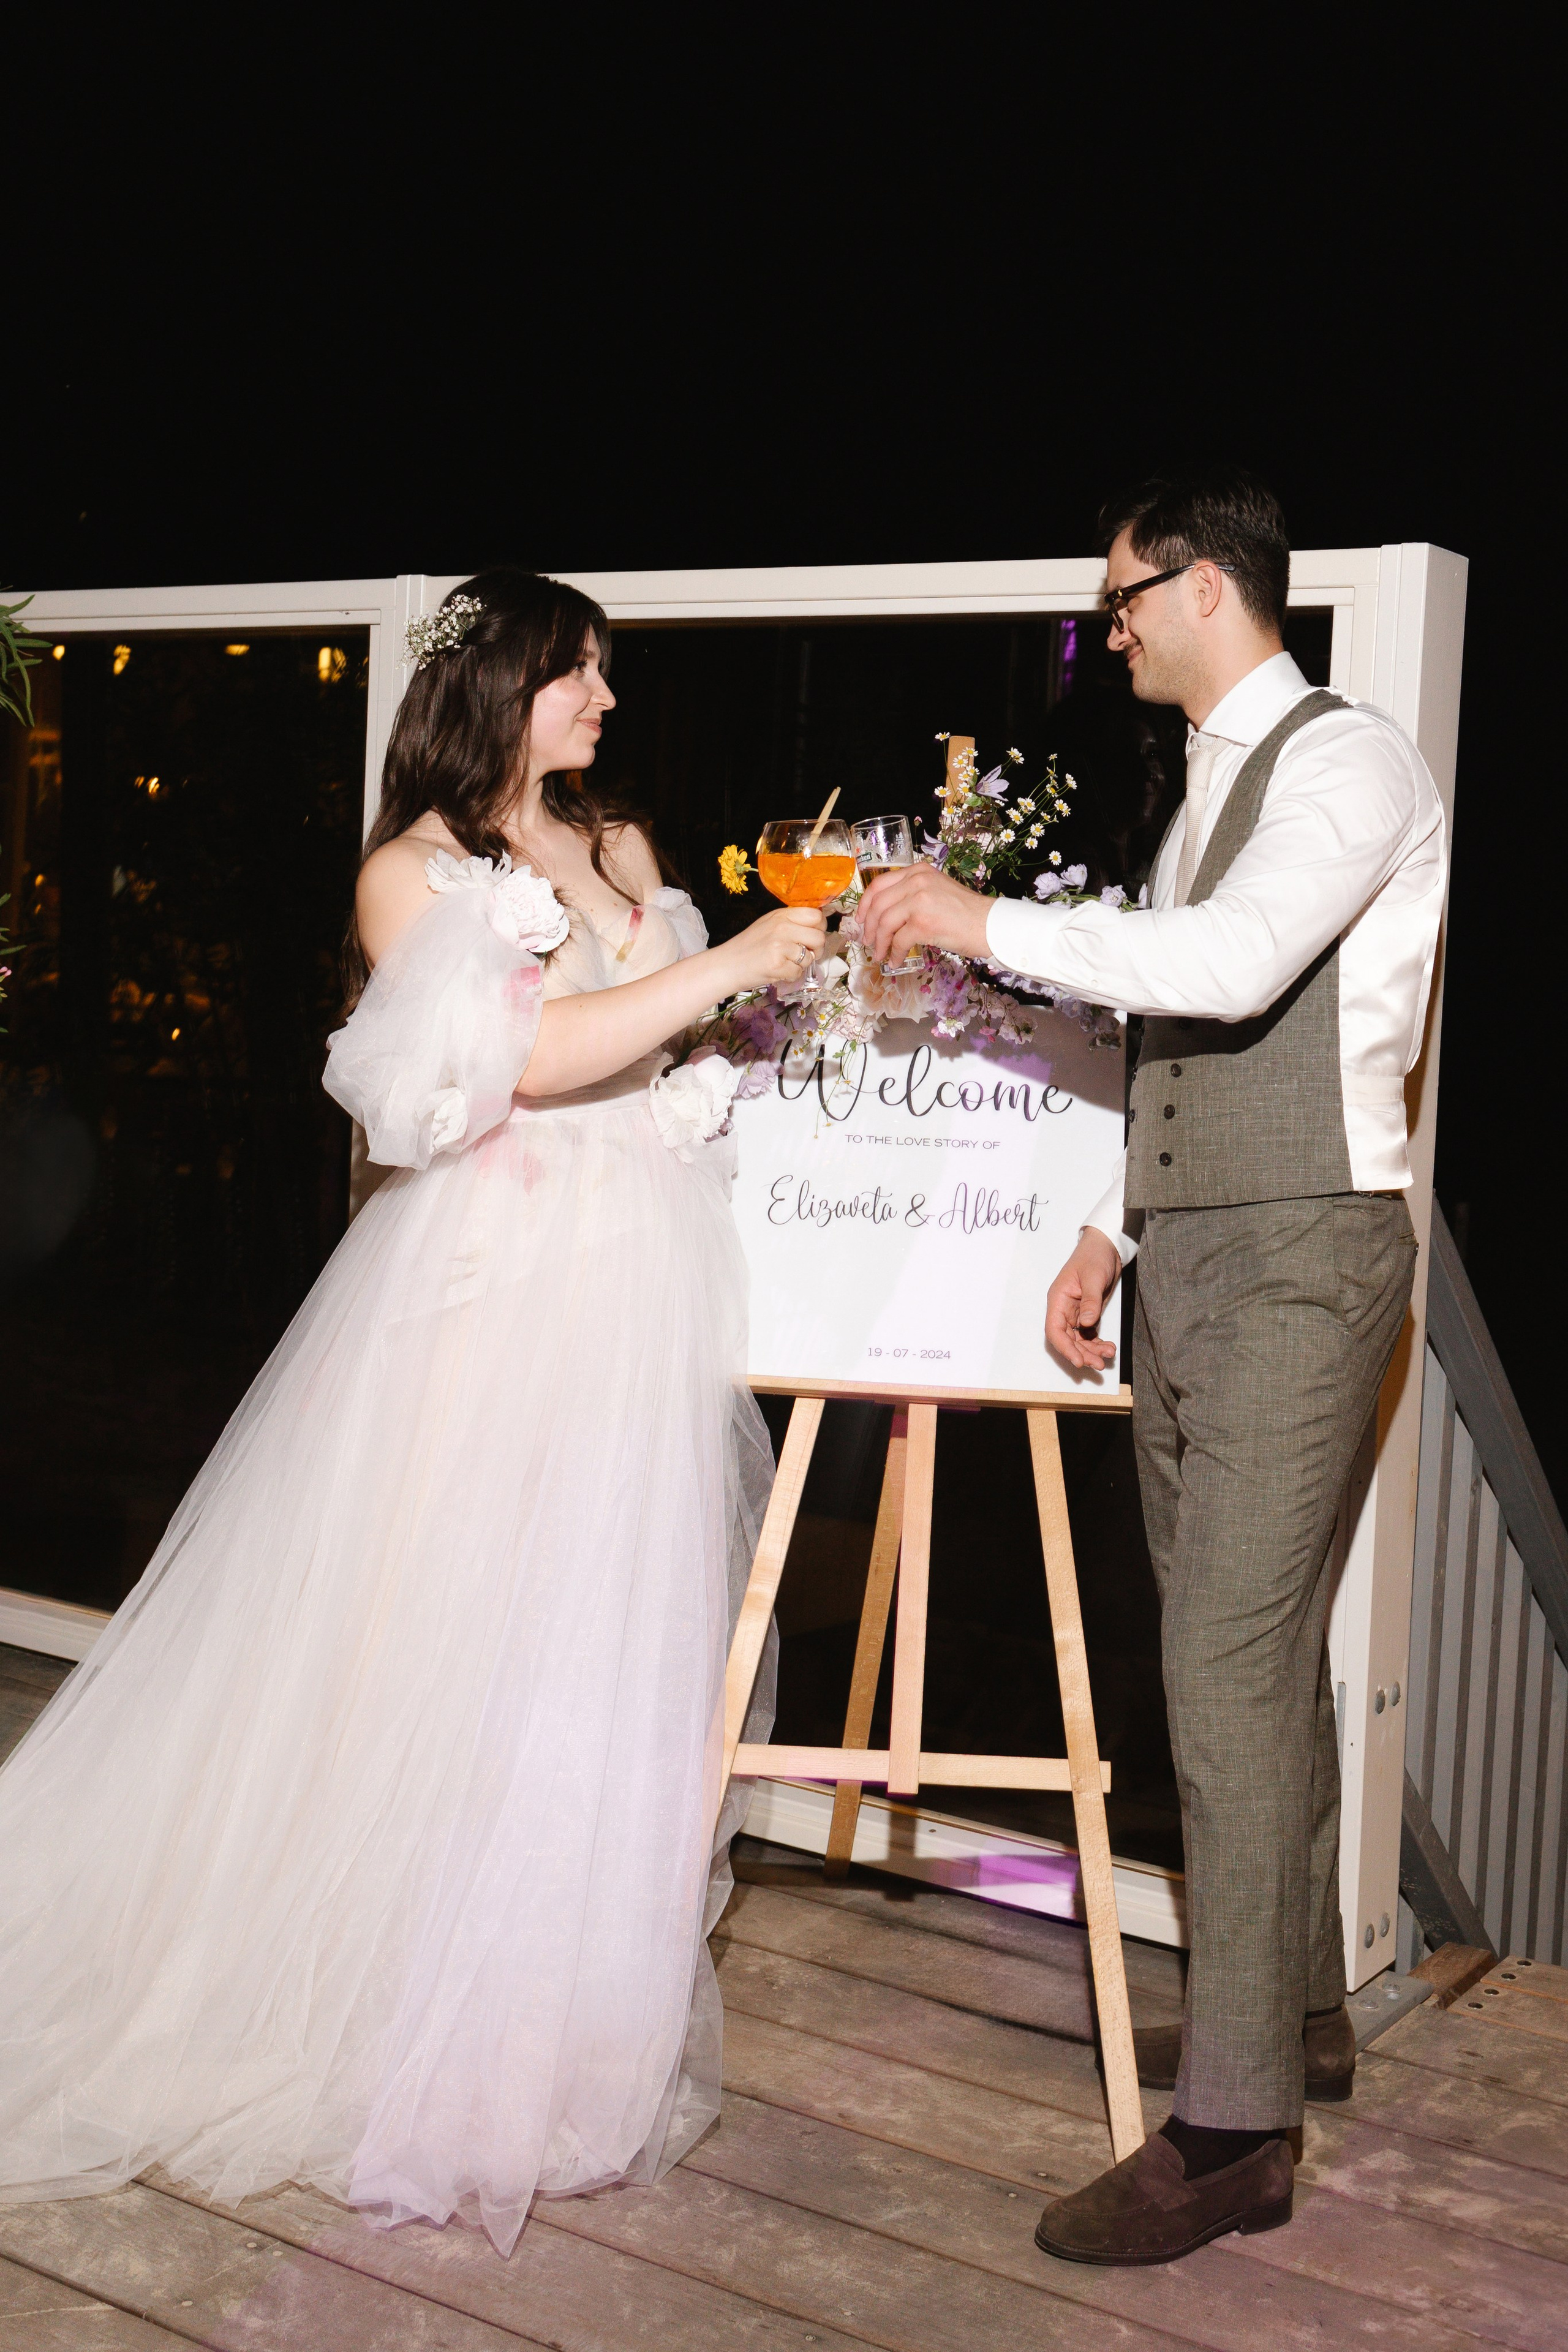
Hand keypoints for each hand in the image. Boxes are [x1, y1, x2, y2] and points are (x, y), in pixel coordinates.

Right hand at [723, 905, 827, 993]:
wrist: (727, 965)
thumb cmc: (749, 946)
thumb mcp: (769, 924)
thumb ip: (791, 922)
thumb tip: (817, 926)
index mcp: (781, 915)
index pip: (816, 916)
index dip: (819, 928)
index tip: (812, 935)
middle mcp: (782, 927)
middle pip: (819, 937)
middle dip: (816, 949)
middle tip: (805, 954)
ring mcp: (780, 946)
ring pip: (810, 957)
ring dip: (802, 964)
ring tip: (785, 962)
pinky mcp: (778, 965)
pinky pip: (799, 972)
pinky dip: (790, 975)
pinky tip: (778, 971)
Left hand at [860, 865, 993, 965]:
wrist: (989, 924)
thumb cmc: (966, 913)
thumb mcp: (936, 891)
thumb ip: (913, 894)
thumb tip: (887, 915)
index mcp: (918, 871)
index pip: (880, 883)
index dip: (865, 903)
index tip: (860, 918)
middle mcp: (917, 881)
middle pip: (878, 904)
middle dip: (869, 926)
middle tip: (868, 941)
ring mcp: (919, 901)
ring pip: (884, 923)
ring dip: (879, 942)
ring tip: (879, 954)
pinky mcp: (923, 923)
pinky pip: (898, 941)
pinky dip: (893, 953)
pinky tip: (895, 960)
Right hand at [1045, 1230, 1122, 1372]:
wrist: (1106, 1248)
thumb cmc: (1094, 1257)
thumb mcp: (1093, 1277)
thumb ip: (1091, 1301)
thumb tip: (1087, 1323)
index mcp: (1058, 1300)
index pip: (1054, 1330)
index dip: (1064, 1348)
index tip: (1078, 1360)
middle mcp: (1064, 1310)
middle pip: (1067, 1339)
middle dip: (1082, 1353)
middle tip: (1098, 1364)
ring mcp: (1076, 1314)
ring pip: (1079, 1340)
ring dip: (1091, 1351)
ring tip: (1107, 1357)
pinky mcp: (1088, 1315)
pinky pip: (1089, 1335)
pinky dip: (1098, 1344)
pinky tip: (1109, 1348)